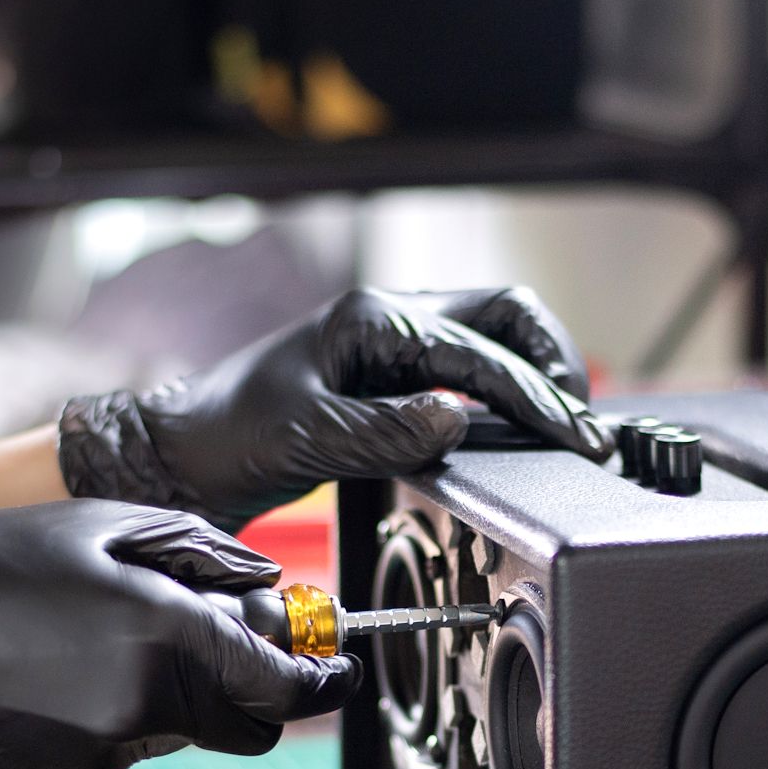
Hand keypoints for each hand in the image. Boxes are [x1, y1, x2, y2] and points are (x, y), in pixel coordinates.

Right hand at [0, 500, 358, 768]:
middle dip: (254, 692)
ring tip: (102, 636)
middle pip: (250, 726)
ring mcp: (109, 749)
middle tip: (224, 641)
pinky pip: (128, 744)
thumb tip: (270, 593)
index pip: (286, 689)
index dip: (324, 684)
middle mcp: (149, 703)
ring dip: (177, 692)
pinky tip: (63, 670)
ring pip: (187, 732)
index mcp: (167, 634)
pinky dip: (120, 711)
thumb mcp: (104, 525)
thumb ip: (204, 557)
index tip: (337, 673)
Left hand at [56, 286, 608, 531]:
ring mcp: (391, 344)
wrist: (185, 451)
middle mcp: (388, 319)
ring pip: (492, 335)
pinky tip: (518, 425)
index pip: (480, 355)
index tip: (575, 437)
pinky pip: (467, 367)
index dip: (536, 400)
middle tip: (582, 423)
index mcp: (372, 320)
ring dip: (535, 370)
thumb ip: (383, 432)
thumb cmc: (227, 435)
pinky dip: (505, 390)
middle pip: (506, 316)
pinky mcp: (389, 374)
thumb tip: (457, 423)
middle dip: (554, 363)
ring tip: (565, 422)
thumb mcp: (304, 439)